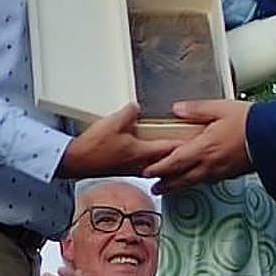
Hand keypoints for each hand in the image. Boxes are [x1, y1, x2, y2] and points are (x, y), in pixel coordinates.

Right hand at [57, 103, 180, 178]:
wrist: (76, 161)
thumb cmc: (94, 147)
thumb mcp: (114, 122)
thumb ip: (130, 112)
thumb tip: (137, 107)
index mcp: (143, 153)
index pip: (172, 149)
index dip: (187, 145)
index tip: (199, 141)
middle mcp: (141, 164)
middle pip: (168, 160)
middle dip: (181, 154)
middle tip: (192, 147)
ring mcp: (132, 168)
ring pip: (157, 163)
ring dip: (167, 158)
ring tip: (175, 150)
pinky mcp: (124, 168)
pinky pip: (146, 163)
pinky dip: (153, 159)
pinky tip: (150, 152)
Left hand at [145, 99, 253, 192]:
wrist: (274, 138)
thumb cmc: (249, 123)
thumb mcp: (220, 108)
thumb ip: (196, 109)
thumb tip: (176, 109)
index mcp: (204, 148)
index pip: (174, 161)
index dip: (159, 168)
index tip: (146, 172)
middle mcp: (209, 164)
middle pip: (182, 178)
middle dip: (165, 183)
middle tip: (153, 188)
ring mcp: (220, 171)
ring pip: (194, 182)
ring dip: (179, 186)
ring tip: (168, 188)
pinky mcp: (230, 173)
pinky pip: (207, 181)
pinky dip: (196, 182)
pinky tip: (196, 180)